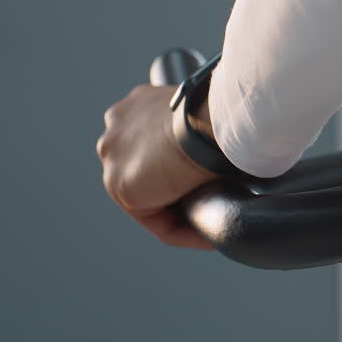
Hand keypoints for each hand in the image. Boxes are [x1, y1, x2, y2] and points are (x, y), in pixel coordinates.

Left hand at [96, 85, 217, 248]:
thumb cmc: (224, 111)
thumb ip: (199, 130)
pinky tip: (212, 236)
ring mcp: (114, 159)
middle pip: (148, 174)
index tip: (210, 181)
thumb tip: (227, 152)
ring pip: (151, 200)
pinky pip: (159, 222)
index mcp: (137, 105)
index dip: (183, 168)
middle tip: (216, 203)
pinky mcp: (123, 189)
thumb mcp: (207, 112)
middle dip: (176, 191)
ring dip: (184, 214)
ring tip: (216, 223)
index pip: (154, 148)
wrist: (215, 118)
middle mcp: (117, 128)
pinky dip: (187, 232)